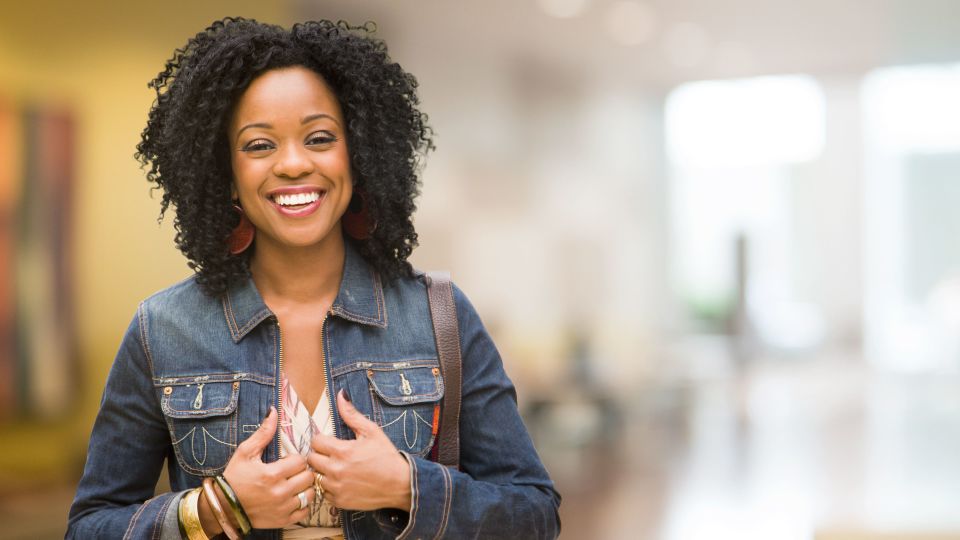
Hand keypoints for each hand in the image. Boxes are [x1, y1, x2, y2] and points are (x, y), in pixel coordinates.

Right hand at [219, 407, 315, 528]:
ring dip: (305, 488)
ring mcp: (282, 508)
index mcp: (272, 474)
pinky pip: (305, 511)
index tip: (289, 461)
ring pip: (310, 494)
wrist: (224, 506)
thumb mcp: (245, 453)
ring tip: (295, 484)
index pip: (300, 461)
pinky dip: (303, 504)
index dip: (296, 459)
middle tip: (293, 472)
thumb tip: (273, 411)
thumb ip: (263, 433)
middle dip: (303, 472)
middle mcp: (280, 492)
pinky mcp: (283, 520)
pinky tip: (294, 498)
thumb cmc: (234, 478)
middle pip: (308, 477)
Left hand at [307, 390, 411, 510]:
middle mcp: (336, 470)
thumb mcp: (372, 432)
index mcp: (342, 451)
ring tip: (337, 468)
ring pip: (316, 476)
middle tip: (332, 454)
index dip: (322, 440)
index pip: (315, 442)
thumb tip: (340, 395)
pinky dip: (330, 487)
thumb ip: (352, 415)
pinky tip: (342, 481)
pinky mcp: (339, 501)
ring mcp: (336, 487)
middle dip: (320, 454)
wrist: (400, 485)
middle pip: (311, 459)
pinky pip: (324, 493)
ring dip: (323, 472)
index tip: (331, 442)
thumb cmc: (387, 457)